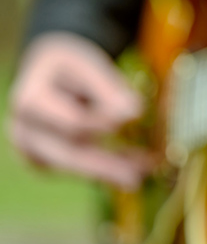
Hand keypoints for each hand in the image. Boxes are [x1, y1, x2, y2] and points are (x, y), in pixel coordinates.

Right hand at [9, 32, 150, 189]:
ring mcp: (32, 150)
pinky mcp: (45, 162)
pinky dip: (107, 167)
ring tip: (144, 171)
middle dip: (105, 166)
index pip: (72, 122)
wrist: (45, 73)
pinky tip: (136, 165)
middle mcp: (25, 131)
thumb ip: (108, 89)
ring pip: (75, 166)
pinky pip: (78, 167)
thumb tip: (133, 112)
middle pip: (69, 153)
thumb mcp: (87, 66)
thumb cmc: (69, 67)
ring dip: (111, 170)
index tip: (137, 119)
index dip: (105, 124)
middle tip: (137, 177)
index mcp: (31, 101)